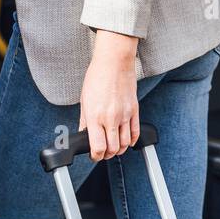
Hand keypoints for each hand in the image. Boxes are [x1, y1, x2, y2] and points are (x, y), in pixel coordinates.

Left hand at [78, 29, 140, 161]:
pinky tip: (126, 141)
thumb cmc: (97, 78)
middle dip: (107, 155)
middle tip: (103, 153)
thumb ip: (85, 121)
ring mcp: (125, 114)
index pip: (98, 147)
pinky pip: (135, 132)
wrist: (114, 63)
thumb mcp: (85, 101)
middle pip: (112, 149)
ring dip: (119, 149)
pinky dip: (131, 141)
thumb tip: (84, 134)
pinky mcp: (135, 110)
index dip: (96, 156)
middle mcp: (111, 118)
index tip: (94, 155)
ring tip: (114, 147)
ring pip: (125, 143)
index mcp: (95, 116)